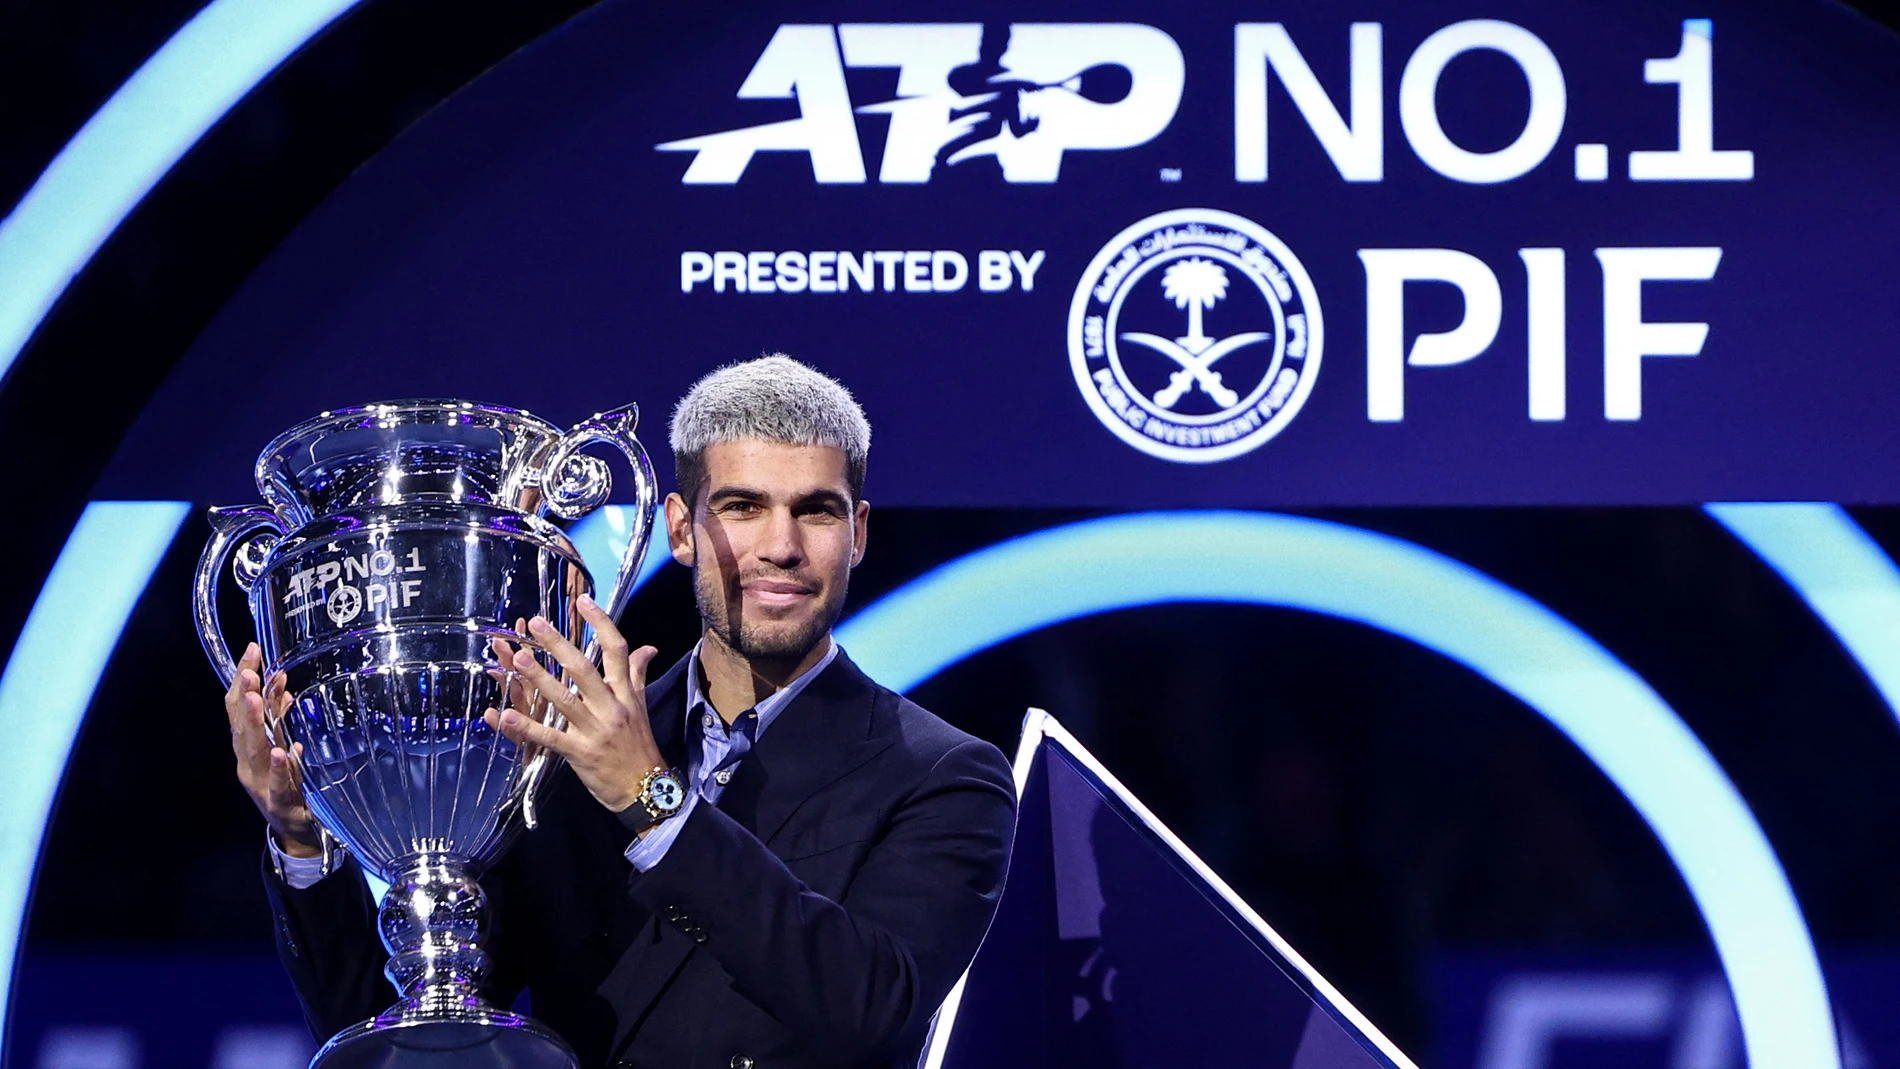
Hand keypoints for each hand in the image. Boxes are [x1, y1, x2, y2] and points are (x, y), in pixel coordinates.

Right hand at [224, 642, 321, 857]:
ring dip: (255, 723)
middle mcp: (247, 762)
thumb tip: (282, 685)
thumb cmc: (286, 781)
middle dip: (246, 696)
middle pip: (241, 725)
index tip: (253, 651)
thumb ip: (280, 717)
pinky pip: (278, 783)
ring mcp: (259, 783)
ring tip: (258, 700)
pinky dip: (279, 767)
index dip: (243, 679)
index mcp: (247, 746)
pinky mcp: (278, 802)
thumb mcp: (282, 743)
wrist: (295, 827)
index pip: (238, 707)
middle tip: (251, 670)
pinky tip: (283, 752)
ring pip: (254, 750)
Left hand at [484, 594, 664, 813]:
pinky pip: (550, 738)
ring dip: (539, 679)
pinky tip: (505, 717)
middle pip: (584, 670)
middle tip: (536, 624)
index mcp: (625, 693)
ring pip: (564, 700)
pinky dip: (526, 728)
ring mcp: (594, 731)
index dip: (600, 623)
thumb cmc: (639, 745)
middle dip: (559, 645)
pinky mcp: (579, 753)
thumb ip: (638, 674)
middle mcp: (610, 707)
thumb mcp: (641, 706)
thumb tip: (649, 647)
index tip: (582, 601)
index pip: (616, 650)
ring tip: (517, 659)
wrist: (645, 788)